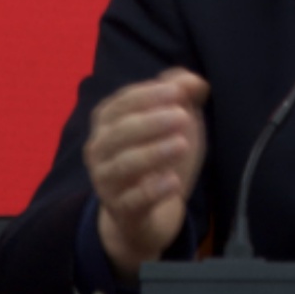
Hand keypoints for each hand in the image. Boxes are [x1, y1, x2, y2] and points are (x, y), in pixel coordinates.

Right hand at [83, 68, 209, 279]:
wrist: (148, 212)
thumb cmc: (159, 153)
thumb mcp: (174, 119)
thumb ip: (181, 91)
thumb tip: (194, 81)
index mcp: (108, 121)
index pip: (122, 102)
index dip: (150, 95)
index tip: (178, 92)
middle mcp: (100, 149)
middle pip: (120, 132)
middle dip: (151, 122)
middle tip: (182, 117)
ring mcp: (107, 182)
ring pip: (124, 165)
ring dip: (153, 153)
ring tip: (182, 145)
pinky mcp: (121, 210)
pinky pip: (133, 201)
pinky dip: (152, 191)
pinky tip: (173, 181)